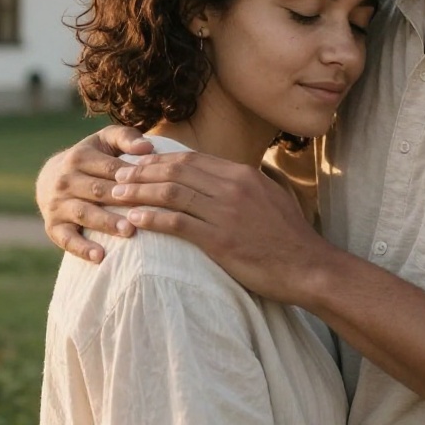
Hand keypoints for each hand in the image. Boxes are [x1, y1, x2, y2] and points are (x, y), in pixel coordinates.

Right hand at [36, 125, 153, 260]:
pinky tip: (100, 256)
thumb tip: (148, 147)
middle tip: (147, 210)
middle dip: (122, 200)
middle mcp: (66, 180)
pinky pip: (66, 240)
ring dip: (106, 223)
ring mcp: (58, 204)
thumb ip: (126, 138)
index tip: (154, 185)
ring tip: (129, 231)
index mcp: (80, 157)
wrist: (50, 178)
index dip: (132, 177)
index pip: (111, 168)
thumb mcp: (104, 140)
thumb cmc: (91, 157)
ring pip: (84, 213)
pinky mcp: (52, 227)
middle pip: (98, 190)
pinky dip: (82, 249)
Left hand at [110, 150, 330, 303]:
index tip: (139, 163)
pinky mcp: (220, 240)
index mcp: (242, 174)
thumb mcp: (269, 196)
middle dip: (143, 171)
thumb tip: (223, 176)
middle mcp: (232, 186)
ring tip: (116, 195)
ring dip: (139, 192)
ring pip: (171, 193)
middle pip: (177, 170)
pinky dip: (151, 219)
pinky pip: (177, 223)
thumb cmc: (289, 236)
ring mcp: (225, 212)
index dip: (161, 159)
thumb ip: (244, 184)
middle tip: (118, 174)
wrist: (308, 266)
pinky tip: (133, 220)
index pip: (192, 158)